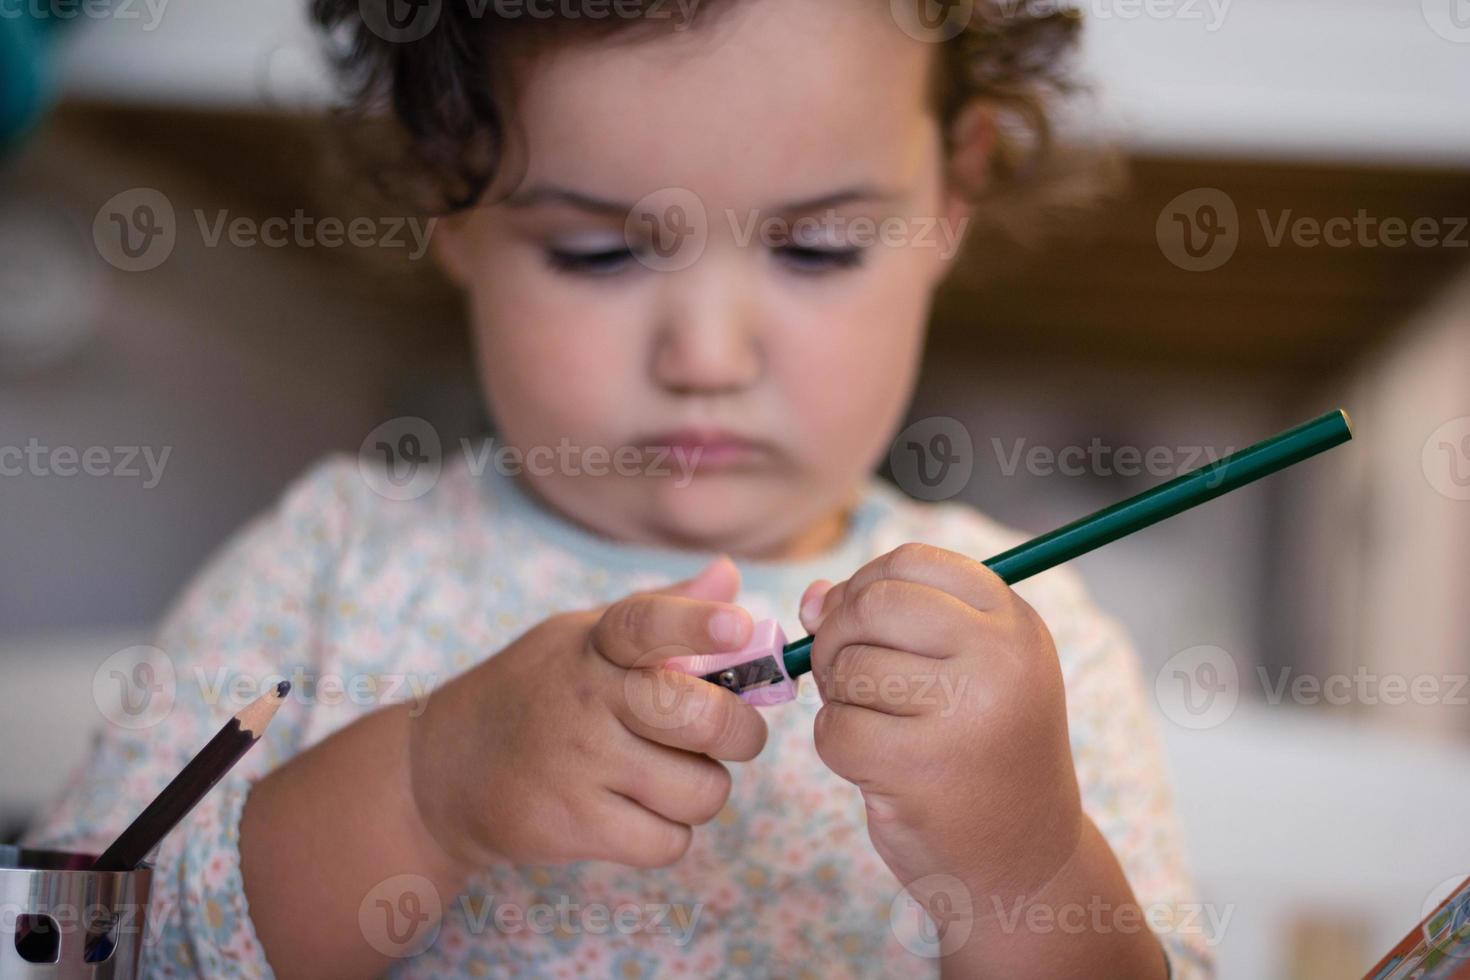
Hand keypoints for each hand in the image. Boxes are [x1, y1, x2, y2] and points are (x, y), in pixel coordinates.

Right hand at [409, 557, 767, 871]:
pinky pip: (670, 842)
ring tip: (670, 775)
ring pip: (700, 790)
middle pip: (699, 717)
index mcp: (594, 644)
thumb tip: (730, 575)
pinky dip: (670, 834)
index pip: (647, 622)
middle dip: (741, 732)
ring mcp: (578, 765)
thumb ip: (662, 610)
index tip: (738, 628)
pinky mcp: (573, 825)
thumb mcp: (585, 636)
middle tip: (735, 734)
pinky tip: (641, 812)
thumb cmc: (538, 692)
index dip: (698, 624)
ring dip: (701, 789)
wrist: (444, 769)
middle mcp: (585, 700)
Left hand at [799, 543, 1084, 898]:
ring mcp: (965, 714)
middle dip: (839, 636)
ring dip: (839, 698)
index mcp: (1014, 623)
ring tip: (878, 726)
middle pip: (873, 604)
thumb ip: (889, 620)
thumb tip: (812, 597)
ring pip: (849, 668)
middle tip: (848, 675)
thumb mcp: (961, 670)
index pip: (911, 561)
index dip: (864, 586)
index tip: (861, 624)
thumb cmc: (980, 753)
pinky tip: (873, 765)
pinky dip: (836, 745)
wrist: (1025, 861)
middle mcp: (1000, 659)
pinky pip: (835, 729)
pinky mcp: (921, 770)